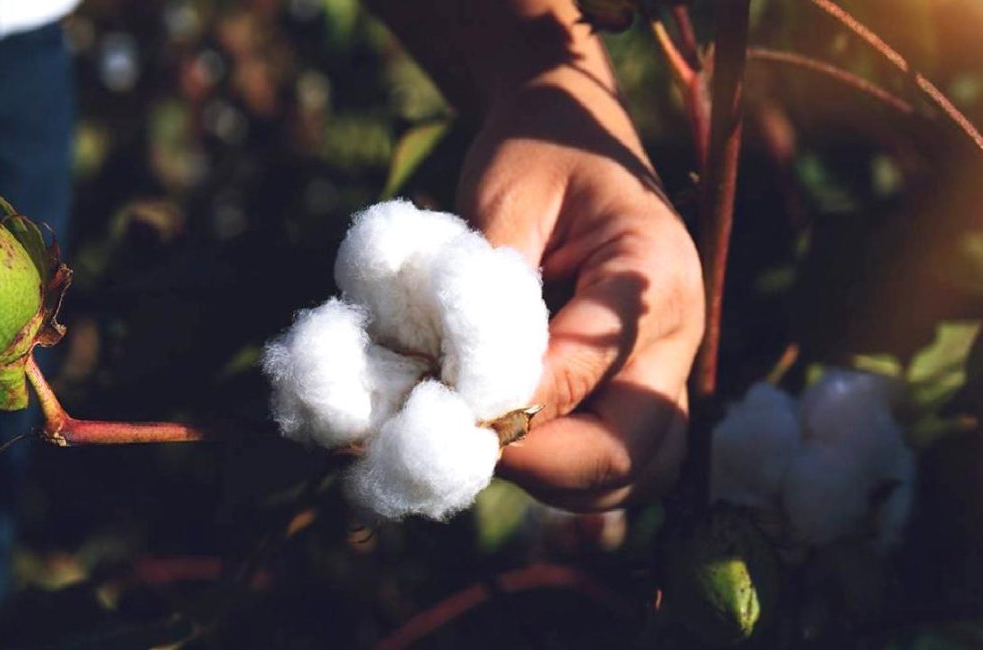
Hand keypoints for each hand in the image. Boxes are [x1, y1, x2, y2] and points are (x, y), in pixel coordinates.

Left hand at [458, 65, 704, 510]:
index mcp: (653, 273)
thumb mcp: (505, 198)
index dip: (510, 406)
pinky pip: (623, 460)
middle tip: (462, 444)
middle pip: (633, 450)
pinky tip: (511, 443)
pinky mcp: (643, 384)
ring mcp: (667, 365)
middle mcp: (679, 332)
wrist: (573, 132)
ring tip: (484, 445)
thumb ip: (491, 290)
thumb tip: (466, 391)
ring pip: (637, 473)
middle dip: (543, 465)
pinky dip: (569, 473)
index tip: (441, 408)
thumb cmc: (537, 152)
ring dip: (557, 480)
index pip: (585, 372)